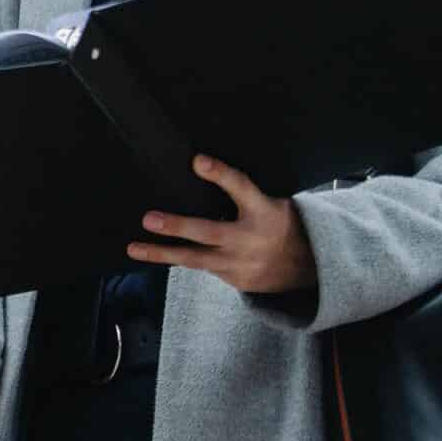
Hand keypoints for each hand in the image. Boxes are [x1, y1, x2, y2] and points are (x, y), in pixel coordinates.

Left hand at [129, 155, 316, 295]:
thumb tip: (200, 168)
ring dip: (162, 254)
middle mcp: (250, 238)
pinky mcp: (233, 279)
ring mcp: (240, 263)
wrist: (308, 268)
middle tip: (149, 219)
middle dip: (177, 226)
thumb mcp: (272, 202)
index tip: (198, 161)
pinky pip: (200, 267)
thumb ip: (243, 194)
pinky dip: (178, 260)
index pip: (241, 188)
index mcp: (264, 210)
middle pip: (209, 232)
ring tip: (134, 248)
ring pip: (196, 259)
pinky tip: (154, 254)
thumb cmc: (280, 223)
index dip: (220, 174)